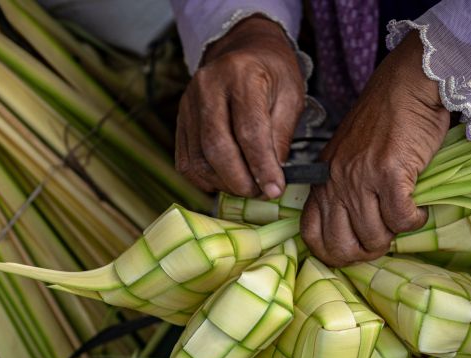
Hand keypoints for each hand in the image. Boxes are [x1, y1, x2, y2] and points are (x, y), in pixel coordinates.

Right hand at [175, 16, 304, 198]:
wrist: (244, 51)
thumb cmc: (273, 75)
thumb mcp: (291, 98)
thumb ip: (280, 137)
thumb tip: (270, 179)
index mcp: (241, 75)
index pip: (249, 130)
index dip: (262, 166)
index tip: (275, 190)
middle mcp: (207, 87)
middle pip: (217, 147)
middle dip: (241, 180)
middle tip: (261, 192)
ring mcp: (188, 104)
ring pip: (198, 160)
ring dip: (224, 183)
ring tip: (247, 186)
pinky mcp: (179, 121)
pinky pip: (186, 162)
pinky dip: (206, 180)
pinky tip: (226, 180)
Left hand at [301, 32, 449, 266]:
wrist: (406, 86)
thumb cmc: (383, 121)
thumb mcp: (348, 158)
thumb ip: (343, 190)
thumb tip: (356, 231)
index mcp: (322, 180)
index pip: (311, 234)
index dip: (334, 253)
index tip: (356, 250)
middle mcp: (336, 182)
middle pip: (341, 245)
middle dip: (366, 252)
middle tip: (385, 240)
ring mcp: (360, 178)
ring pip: (374, 236)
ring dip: (394, 234)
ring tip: (404, 216)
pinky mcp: (389, 173)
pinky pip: (401, 219)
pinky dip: (415, 221)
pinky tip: (419, 209)